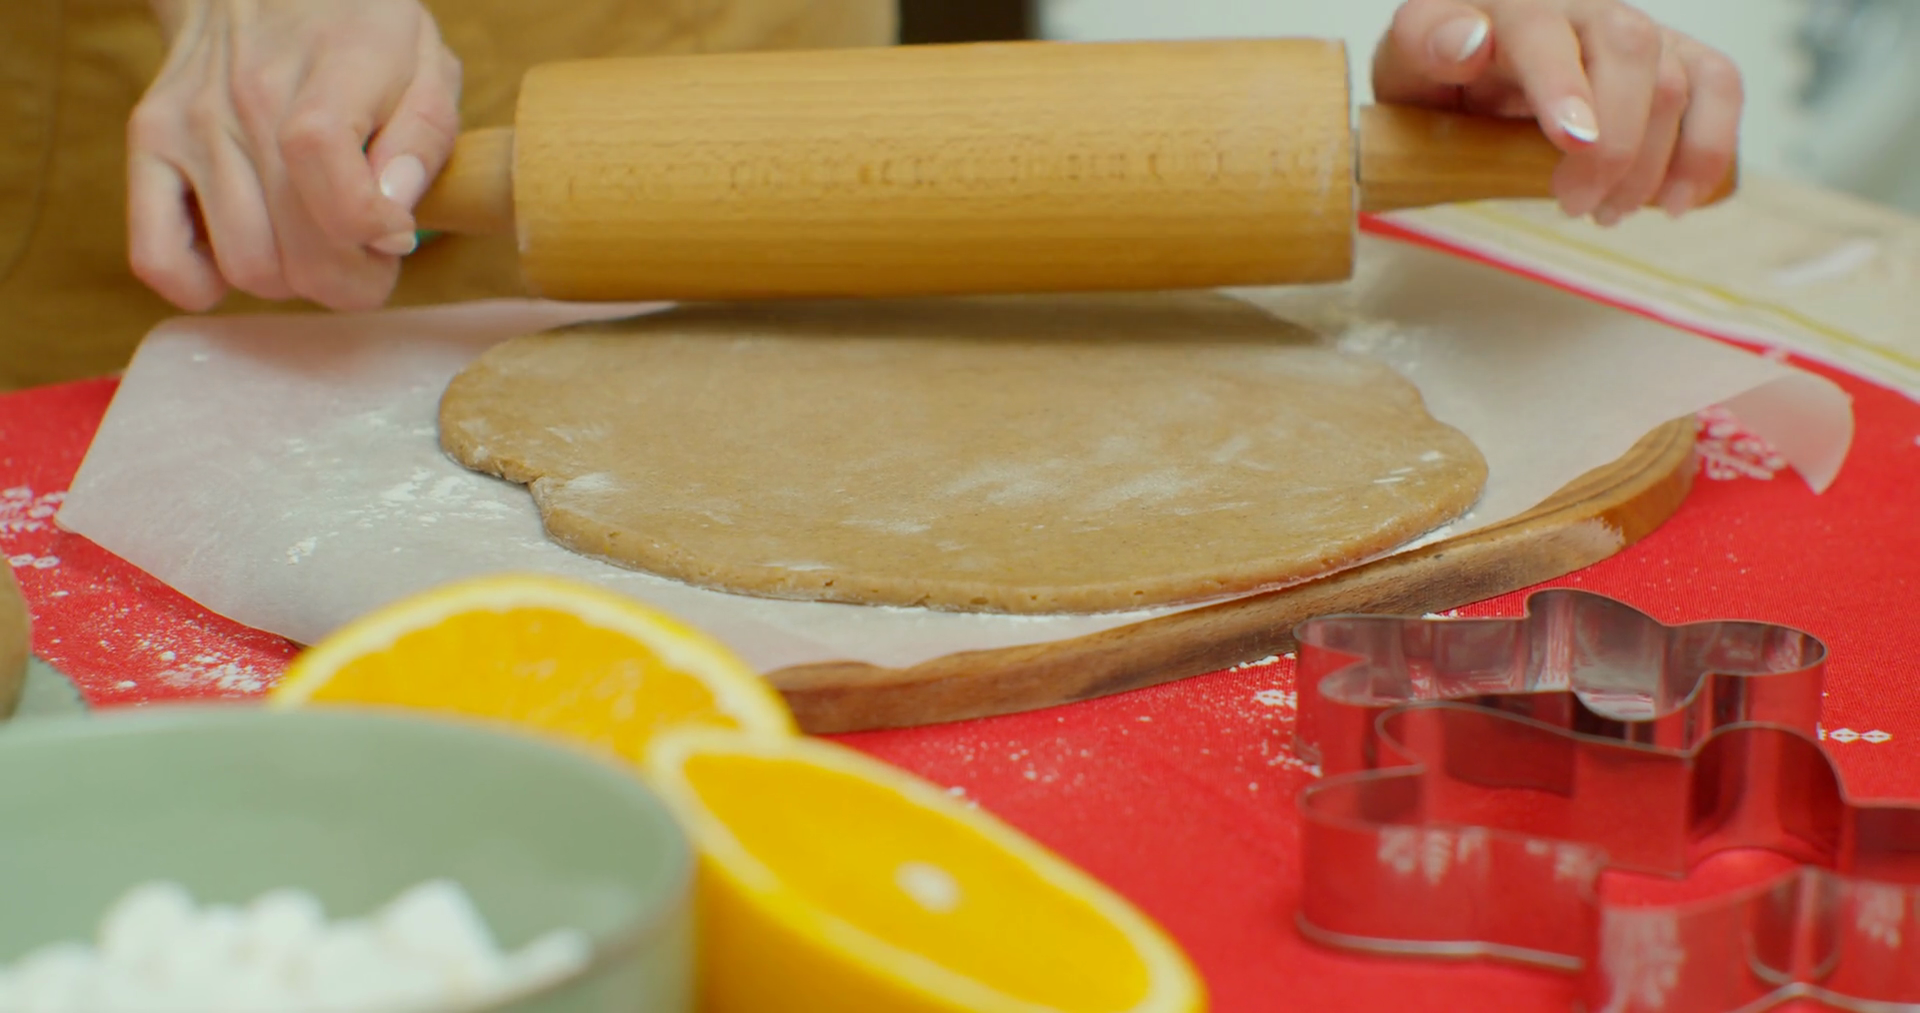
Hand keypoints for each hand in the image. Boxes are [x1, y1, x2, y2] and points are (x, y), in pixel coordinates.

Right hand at [128, 0, 461, 311]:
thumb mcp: (423, 65)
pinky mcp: (146, 146)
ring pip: (246, 267)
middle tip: (369, 252)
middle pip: (297, 250)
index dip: (373, 229)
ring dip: (295, 280)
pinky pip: (158, 258)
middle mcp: (247, 98)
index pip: (330, 177)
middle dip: (352, 278)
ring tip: (317, 243)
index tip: (397, 231)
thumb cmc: (356, 32)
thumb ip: (423, 139)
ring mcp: (188, 125)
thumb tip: (392, 214)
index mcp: (329, 69)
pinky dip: (206, 285)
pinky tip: (253, 251)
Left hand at [1374, 0, 1742, 224]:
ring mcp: (1635, 30)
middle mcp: (1581, 6)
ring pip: (1678, 77)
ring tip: (1605, 214)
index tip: (1573, 142)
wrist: (1466, 79)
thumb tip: (1469, 42)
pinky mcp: (1674, 59)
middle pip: (1629, 49)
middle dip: (1615, 142)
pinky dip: (1708, 149)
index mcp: (1511, 6)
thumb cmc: (1438, 78)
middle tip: (1575, 206)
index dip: (1564, 85)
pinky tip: (1673, 203)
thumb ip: (1426, 46)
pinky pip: (1719, 87)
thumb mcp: (1407, 67)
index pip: (1544, 32)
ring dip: (1651, 162)